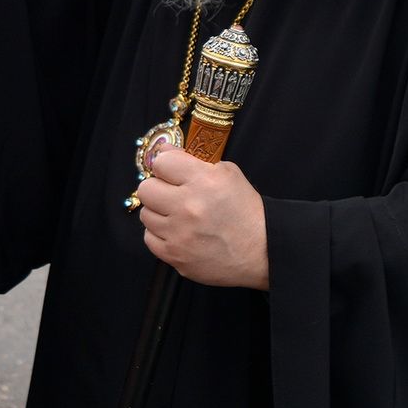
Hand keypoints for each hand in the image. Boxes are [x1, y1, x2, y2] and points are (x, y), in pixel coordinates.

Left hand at [134, 149, 269, 288]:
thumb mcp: (229, 174)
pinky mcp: (175, 256)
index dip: (166, 164)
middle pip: (145, 189)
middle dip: (157, 188)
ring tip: (177, 215)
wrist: (262, 251)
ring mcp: (179, 234)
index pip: (161, 162)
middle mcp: (188, 207)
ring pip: (145, 214)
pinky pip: (149, 238)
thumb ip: (195, 160)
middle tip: (171, 193)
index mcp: (203, 181)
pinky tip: (178, 232)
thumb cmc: (245, 211)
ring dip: (159, 212)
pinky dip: (161, 234)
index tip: (171, 170)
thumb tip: (166, 151)